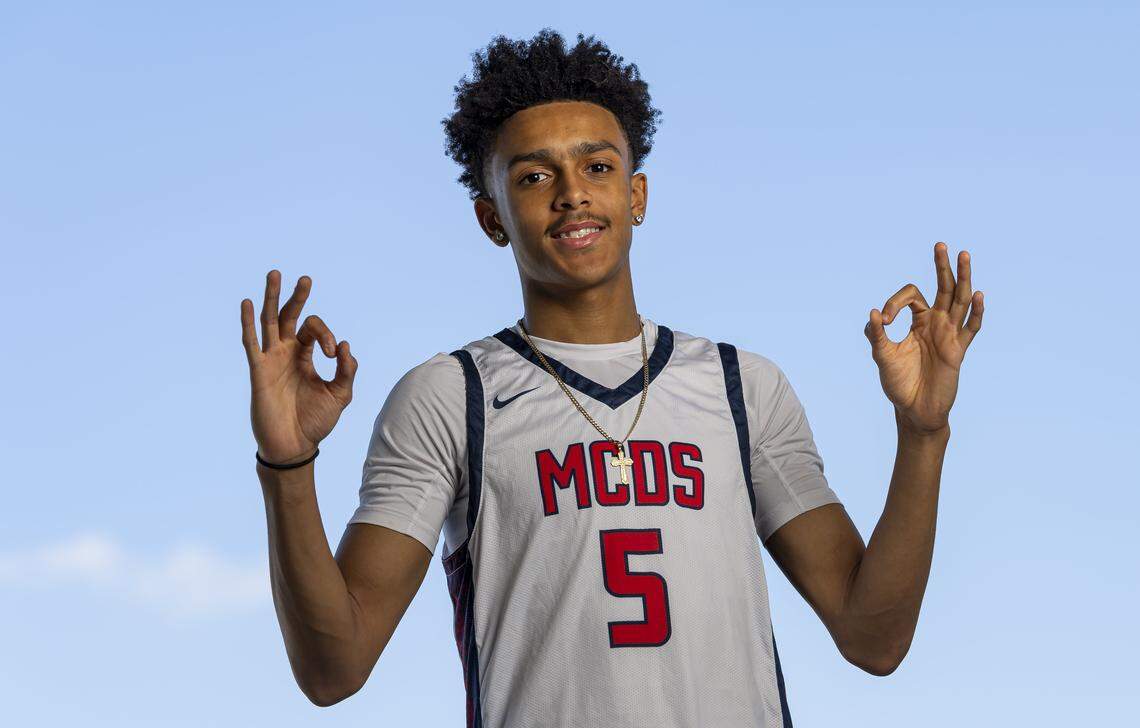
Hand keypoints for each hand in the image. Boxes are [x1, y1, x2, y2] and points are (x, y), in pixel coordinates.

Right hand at [241, 270, 358, 463]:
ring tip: (275, 274)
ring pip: (269, 322)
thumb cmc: (315, 421)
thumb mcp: (340, 394)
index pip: (313, 330)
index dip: (324, 334)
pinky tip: (248, 303)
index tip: (331, 353)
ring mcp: (271, 360)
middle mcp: (286, 353)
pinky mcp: (258, 371)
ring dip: (272, 298)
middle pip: (290, 317)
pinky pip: (251, 343)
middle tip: (305, 278)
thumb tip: (343, 344)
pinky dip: (248, 322)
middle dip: (297, 297)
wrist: (294, 446)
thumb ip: (346, 370)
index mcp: (305, 356)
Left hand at [863, 242, 983, 433]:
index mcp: (917, 322)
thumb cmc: (898, 384)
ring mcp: (949, 335)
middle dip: (941, 266)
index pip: (912, 296)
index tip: (885, 322)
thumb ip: (877, 336)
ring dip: (962, 278)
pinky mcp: (958, 350)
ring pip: (959, 300)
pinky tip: (978, 295)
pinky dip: (976, 312)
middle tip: (940, 244)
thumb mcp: (883, 358)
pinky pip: (971, 328)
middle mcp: (936, 323)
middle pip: (942, 288)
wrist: (915, 410)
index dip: (896, 302)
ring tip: (963, 255)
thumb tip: (873, 313)